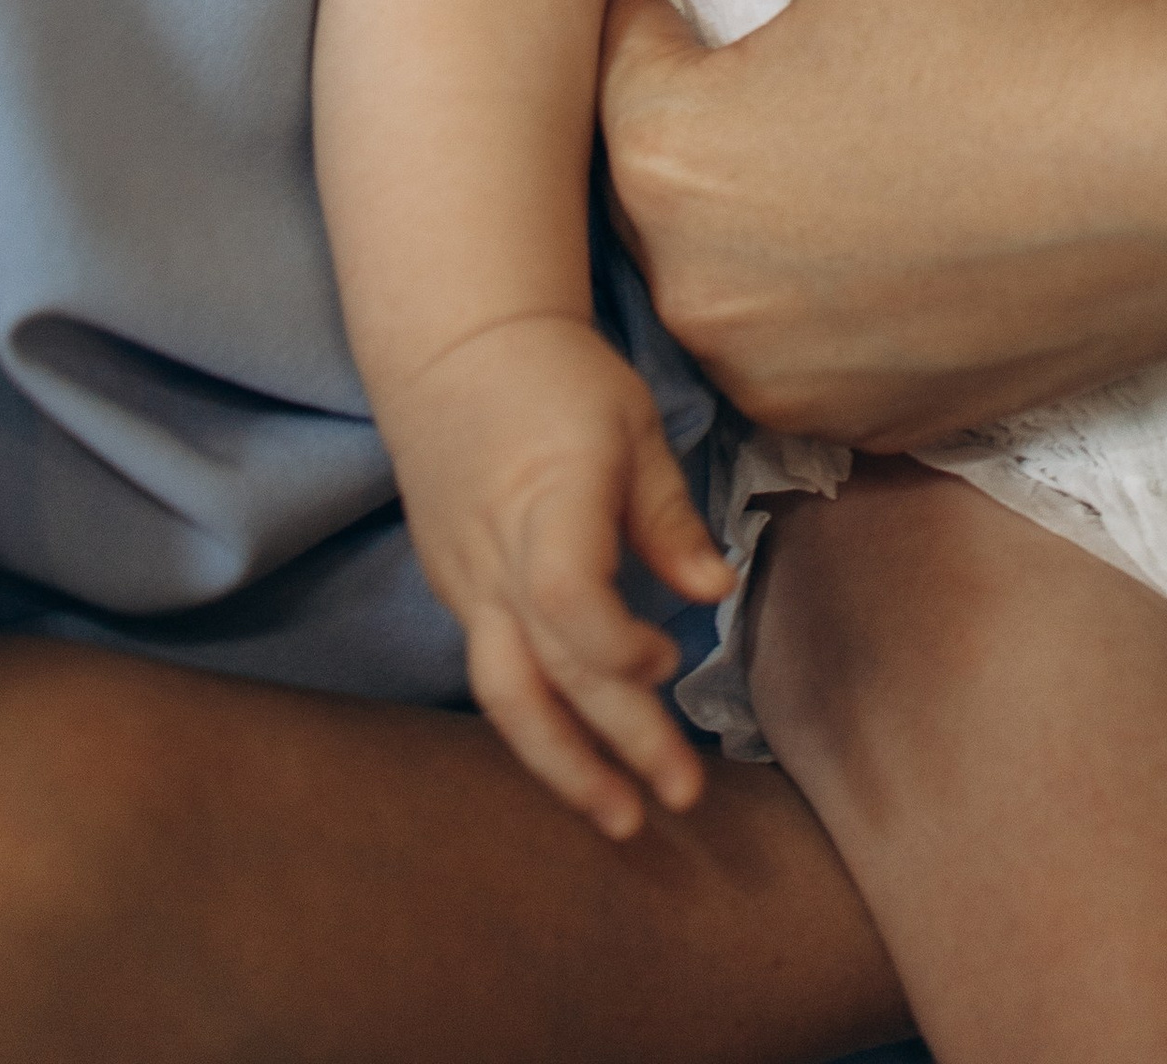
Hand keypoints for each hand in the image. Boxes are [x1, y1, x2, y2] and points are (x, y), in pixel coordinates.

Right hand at [387, 314, 733, 843]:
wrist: (451, 350)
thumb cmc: (556, 377)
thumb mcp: (631, 425)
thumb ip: (667, 516)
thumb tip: (716, 593)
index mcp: (546, 501)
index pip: (568, 603)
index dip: (621, 648)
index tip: (672, 656)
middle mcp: (495, 555)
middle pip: (544, 675)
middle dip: (613, 746)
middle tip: (680, 798)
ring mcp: (465, 579)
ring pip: (503, 694)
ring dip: (560, 764)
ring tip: (619, 815)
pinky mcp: (455, 589)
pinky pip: (495, 670)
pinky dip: (540, 719)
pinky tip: (584, 751)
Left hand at [608, 0, 1166, 448]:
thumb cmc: (1019, 16)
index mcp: (665, 154)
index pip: (597, 45)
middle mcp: (692, 296)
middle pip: (643, 170)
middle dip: (689, 102)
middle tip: (777, 42)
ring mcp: (777, 381)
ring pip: (711, 266)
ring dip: (744, 205)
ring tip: (842, 130)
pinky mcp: (859, 427)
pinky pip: (791, 342)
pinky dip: (817, 286)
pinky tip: (896, 216)